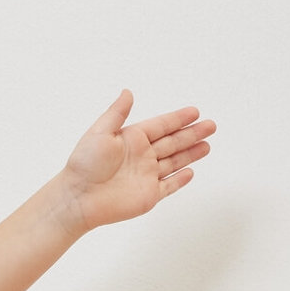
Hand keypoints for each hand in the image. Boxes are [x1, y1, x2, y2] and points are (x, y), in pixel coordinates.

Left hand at [62, 90, 215, 231]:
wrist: (78, 198)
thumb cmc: (84, 165)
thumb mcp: (100, 132)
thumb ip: (117, 112)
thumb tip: (127, 92)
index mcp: (132, 139)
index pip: (162, 126)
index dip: (178, 119)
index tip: (195, 112)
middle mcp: (141, 156)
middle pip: (173, 142)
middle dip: (192, 134)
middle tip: (211, 125)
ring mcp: (146, 177)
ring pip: (174, 162)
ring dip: (191, 153)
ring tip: (207, 145)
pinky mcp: (148, 196)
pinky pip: (168, 186)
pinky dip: (180, 179)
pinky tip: (191, 171)